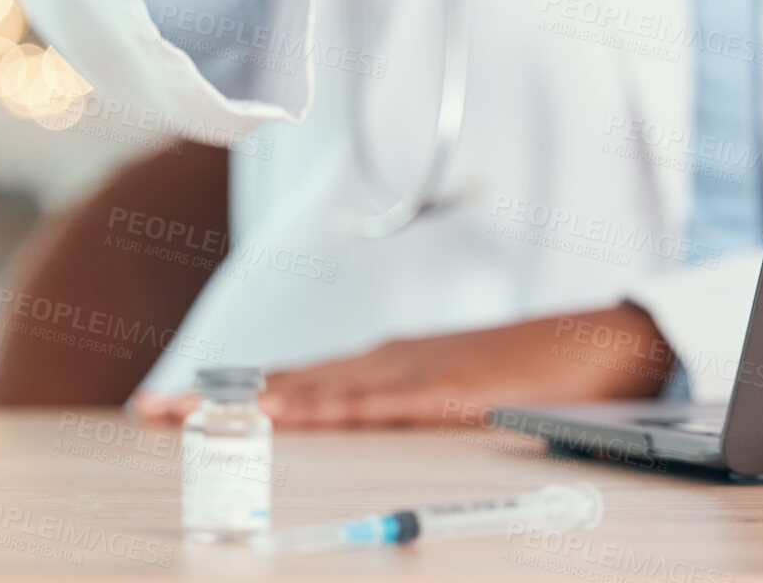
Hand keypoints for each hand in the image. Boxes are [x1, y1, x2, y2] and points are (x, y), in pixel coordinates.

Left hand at [129, 303, 674, 427]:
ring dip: (250, 399)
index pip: (298, 379)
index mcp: (392, 363)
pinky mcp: (450, 389)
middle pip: (291, 379)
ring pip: (319, 387)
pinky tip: (285, 412)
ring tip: (190, 413)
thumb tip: (365, 420)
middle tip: (151, 409)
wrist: (611, 341)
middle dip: (220, 394)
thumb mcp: (460, 387)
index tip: (173, 403)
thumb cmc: (538, 366)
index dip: (234, 391)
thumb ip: (411, 400)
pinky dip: (324, 406)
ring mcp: (419, 370)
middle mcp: (393, 360)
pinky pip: (375, 402)